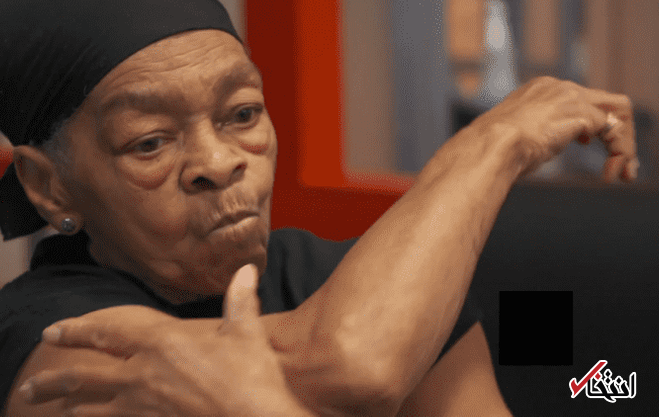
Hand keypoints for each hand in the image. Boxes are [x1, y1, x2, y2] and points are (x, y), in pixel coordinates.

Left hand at [20, 265, 313, 416]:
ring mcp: (143, 407)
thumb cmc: (252, 377)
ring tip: (52, 408)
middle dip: (54, 378)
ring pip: (91, 408)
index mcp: (162, 344)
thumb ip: (239, 300)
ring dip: (68, 406)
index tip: (53, 332)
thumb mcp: (246, 332)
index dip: (77, 331)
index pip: (107, 333)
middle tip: (30, 383)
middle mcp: (143, 375)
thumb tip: (245, 271)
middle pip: (85, 376)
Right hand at [472, 76, 636, 181]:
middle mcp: (557, 87)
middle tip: (621, 163)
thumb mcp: (514, 140)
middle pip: (605, 102)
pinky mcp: (581, 114)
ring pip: (618, 112)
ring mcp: (571, 97)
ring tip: (623, 173)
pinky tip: (611, 175)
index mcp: (537, 90)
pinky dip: (620, 153)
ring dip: (624, 144)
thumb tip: (530, 152)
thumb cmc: (491, 150)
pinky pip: (615, 130)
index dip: (587, 123)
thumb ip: (531, 138)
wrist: (489, 146)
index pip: (577, 99)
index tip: (585, 145)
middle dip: (616, 133)